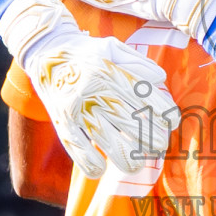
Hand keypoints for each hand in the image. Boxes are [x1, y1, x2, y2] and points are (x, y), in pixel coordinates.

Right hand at [0, 0, 177, 177]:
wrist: (43, 50)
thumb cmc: (85, 52)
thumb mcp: (113, 48)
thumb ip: (138, 63)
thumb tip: (160, 80)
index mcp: (111, 72)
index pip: (147, 98)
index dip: (166, 114)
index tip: (171, 123)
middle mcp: (95, 91)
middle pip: (134, 125)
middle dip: (153, 141)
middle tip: (159, 145)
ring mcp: (77, 108)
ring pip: (111, 143)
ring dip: (129, 161)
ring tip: (136, 165)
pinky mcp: (61, 121)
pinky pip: (79, 150)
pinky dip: (93, 165)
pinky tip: (101, 168)